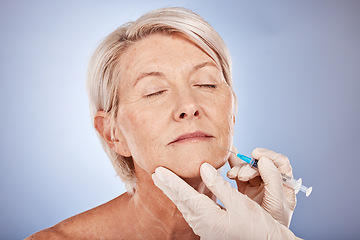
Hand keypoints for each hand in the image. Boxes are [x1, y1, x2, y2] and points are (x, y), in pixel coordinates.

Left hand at [152, 163, 300, 239]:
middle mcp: (203, 224)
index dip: (171, 182)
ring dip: (175, 193)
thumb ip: (219, 186)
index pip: (184, 195)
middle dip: (168, 187)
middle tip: (156, 174)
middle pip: (181, 201)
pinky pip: (193, 211)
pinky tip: (185, 196)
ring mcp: (206, 228)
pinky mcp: (211, 228)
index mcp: (208, 217)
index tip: (158, 171)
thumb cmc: (257, 227)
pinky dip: (185, 200)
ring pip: (186, 206)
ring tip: (166, 182)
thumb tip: (203, 167)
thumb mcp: (240, 204)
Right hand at [227, 147, 296, 226]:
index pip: (280, 163)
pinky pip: (238, 173)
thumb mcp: (277, 203)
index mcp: (285, 185)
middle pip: (261, 164)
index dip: (269, 155)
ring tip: (231, 175)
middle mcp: (271, 182)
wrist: (258, 236)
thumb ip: (273, 180)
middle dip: (250, 166)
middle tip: (241, 174)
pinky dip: (232, 168)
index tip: (256, 155)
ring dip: (239, 168)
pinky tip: (227, 168)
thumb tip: (263, 160)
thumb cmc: (273, 223)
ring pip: (248, 168)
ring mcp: (257, 185)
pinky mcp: (244, 189)